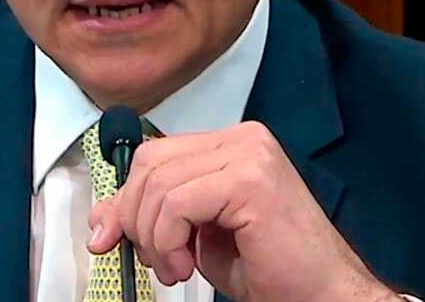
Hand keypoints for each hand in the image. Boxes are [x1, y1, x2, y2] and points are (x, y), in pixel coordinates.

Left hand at [87, 121, 396, 301]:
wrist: (323, 294)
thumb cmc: (270, 268)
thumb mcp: (194, 239)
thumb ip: (154, 217)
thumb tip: (102, 218)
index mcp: (231, 144)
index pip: (155, 155)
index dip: (125, 198)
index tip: (108, 237)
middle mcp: (242, 138)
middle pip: (150, 162)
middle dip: (133, 217)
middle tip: (153, 261)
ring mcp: (249, 153)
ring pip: (159, 184)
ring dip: (153, 237)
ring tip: (175, 269)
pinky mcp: (249, 178)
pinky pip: (177, 204)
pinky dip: (167, 240)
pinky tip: (186, 266)